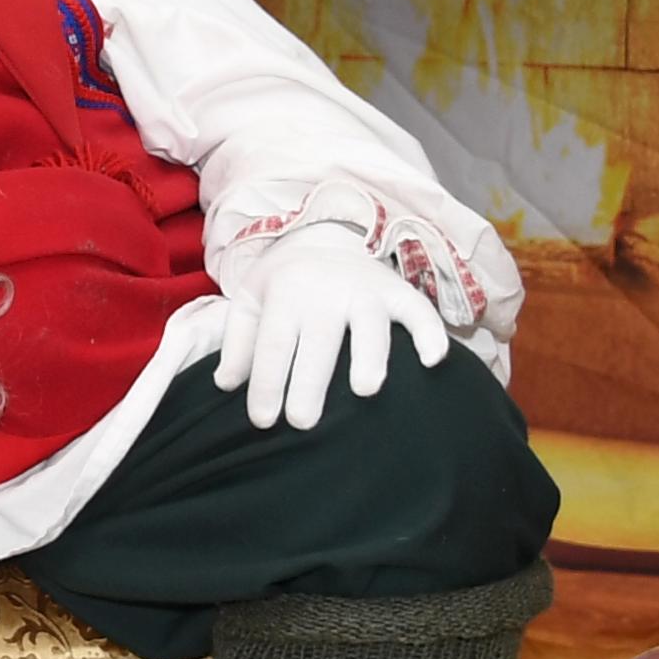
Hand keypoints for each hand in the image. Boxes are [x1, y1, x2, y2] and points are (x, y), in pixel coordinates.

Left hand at [211, 224, 450, 429]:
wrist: (325, 236)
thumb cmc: (283, 283)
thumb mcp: (250, 300)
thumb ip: (238, 342)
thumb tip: (225, 384)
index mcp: (285, 293)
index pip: (274, 345)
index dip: (267, 384)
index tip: (262, 422)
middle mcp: (326, 291)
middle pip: (318, 342)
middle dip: (309, 384)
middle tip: (302, 423)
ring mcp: (366, 290)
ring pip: (370, 327)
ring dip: (369, 357)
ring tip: (365, 390)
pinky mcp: (399, 292)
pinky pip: (419, 311)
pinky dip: (429, 332)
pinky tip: (433, 359)